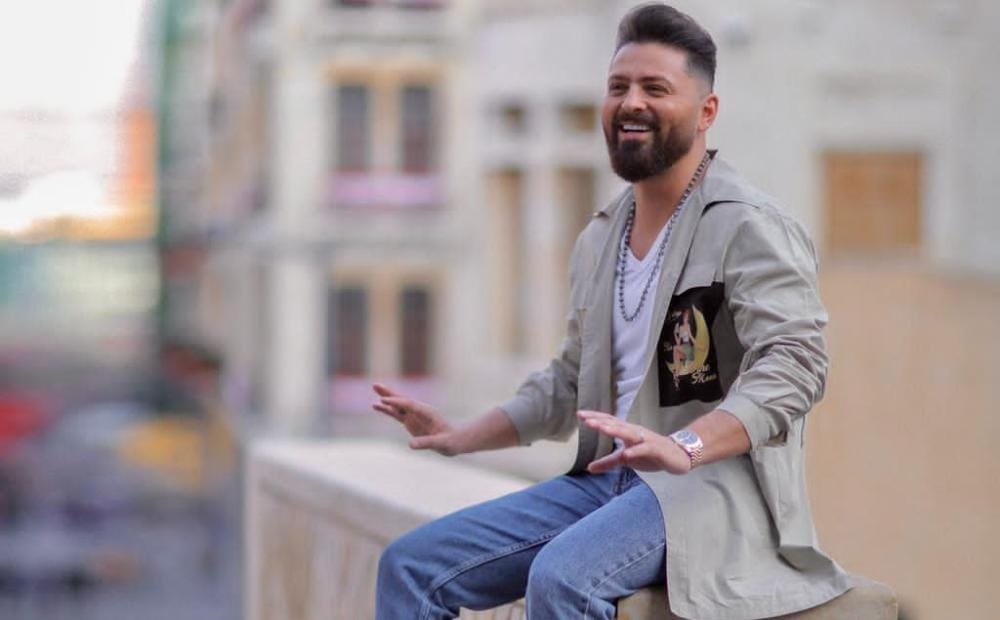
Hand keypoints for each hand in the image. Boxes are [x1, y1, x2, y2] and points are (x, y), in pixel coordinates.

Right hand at [372, 383, 459, 455]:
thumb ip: (426, 443)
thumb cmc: (451, 441)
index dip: (397, 403)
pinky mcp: (411, 422)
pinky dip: (387, 410)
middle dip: (389, 393)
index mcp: (427, 412)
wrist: (456, 441)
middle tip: (375, 385)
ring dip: (386, 398)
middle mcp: (419, 411)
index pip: (409, 405)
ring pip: (398, 405)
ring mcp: (414, 416)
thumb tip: (410, 445)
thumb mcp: (440, 444)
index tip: (384, 401)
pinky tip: (376, 406)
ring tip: (374, 390)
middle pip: (402, 400)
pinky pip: (396, 414)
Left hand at [577, 410, 691, 474]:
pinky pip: (645, 449)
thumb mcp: (625, 459)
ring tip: (602, 429)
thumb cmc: (650, 454)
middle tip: (586, 419)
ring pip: (630, 433)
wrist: (678, 456)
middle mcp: (635, 432)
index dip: (595, 417)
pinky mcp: (657, 449)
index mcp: (627, 432)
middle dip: (601, 421)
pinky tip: (626, 453)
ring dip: (616, 430)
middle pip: (617, 424)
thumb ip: (608, 462)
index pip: (609, 422)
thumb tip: (589, 468)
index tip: (579, 414)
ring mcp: (646, 439)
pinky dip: (636, 450)